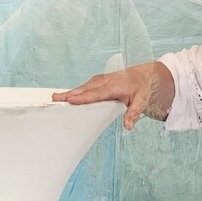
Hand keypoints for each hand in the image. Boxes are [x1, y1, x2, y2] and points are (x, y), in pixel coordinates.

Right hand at [53, 61, 174, 130]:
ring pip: (84, 86)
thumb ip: (134, 113)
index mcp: (115, 86)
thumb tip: (127, 126)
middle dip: (70, 93)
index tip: (70, 100)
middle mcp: (106, 81)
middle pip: (86, 88)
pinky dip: (76, 90)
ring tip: (56, 98)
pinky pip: (86, 86)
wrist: (146, 74)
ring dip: (70, 92)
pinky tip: (68, 96)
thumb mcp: (143, 101)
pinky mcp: (99, 81)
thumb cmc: (143, 88)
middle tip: (56, 99)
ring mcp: (102, 80)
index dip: (83, 97)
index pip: (96, 93)